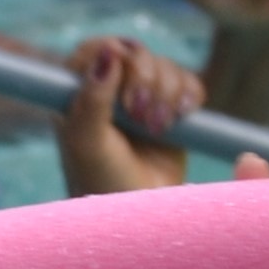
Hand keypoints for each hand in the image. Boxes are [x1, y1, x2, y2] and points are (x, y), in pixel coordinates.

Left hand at [58, 38, 193, 195]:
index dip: (115, 55)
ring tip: (159, 129)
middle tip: (139, 115)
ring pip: (165, 66)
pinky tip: (181, 118)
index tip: (121, 85)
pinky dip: (189, 95)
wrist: (140, 219)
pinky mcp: (172, 112)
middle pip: (136, 53)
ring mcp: (142, 101)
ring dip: (167, 93)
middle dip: (145, 79)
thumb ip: (92, 97)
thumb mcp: (87, 142)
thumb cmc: (101, 184)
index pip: (95, 49)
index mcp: (79, 94)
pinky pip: (188, 83)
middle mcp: (110, 92)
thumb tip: (110, 51)